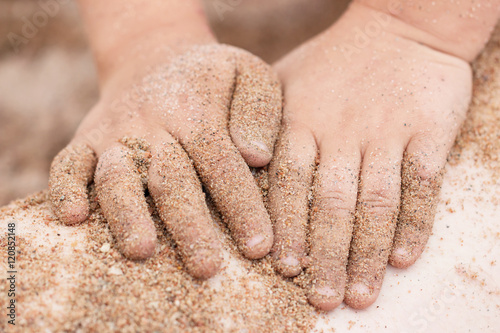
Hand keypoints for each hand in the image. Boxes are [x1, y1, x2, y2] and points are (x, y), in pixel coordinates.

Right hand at [49, 42, 280, 278]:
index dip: (241, 206)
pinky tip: (73, 220)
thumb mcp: (248, 74)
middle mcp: (151, 123)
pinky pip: (68, 165)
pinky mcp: (85, 141)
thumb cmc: (212, 79)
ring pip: (118, 177)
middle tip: (208, 269)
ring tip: (141, 251)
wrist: (153, 59)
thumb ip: (258, 112)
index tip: (259, 246)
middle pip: (171, 179)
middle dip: (189, 226)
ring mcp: (114, 133)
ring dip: (127, 214)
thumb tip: (258, 156)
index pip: (221, 162)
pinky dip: (65, 190)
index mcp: (197, 109)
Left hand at [268, 4, 470, 309]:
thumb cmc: (335, 60)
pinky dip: (414, 224)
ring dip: (367, 254)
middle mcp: (342, 133)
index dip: (288, 229)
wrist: (399, 26)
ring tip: (361, 295)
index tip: (284, 269)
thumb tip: (239, 166)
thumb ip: (261, 121)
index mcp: (303, 123)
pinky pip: (421, 185)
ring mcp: (386, 134)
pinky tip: (403, 259)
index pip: (291, 186)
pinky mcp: (428, 132)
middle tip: (321, 299)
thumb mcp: (286, 80)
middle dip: (325, 256)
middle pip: (331, 205)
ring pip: (375, 204)